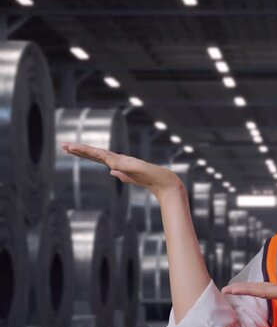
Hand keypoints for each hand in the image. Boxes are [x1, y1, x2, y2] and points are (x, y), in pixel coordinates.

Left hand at [60, 142, 182, 197]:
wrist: (164, 181)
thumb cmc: (149, 179)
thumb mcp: (131, 178)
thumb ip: (121, 174)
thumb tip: (111, 171)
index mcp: (117, 163)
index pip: (95, 156)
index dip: (82, 152)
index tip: (68, 148)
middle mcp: (118, 160)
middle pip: (94, 153)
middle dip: (79, 149)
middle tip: (63, 145)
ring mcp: (123, 162)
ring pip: (100, 155)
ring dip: (85, 151)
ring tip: (70, 148)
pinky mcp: (129, 165)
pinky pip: (111, 160)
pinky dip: (101, 156)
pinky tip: (92, 156)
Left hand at [221, 274, 276, 321]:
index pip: (263, 291)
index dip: (246, 289)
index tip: (230, 288)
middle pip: (260, 292)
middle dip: (243, 290)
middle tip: (226, 289)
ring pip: (266, 292)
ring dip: (252, 290)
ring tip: (238, 288)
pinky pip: (274, 291)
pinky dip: (263, 289)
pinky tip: (261, 288)